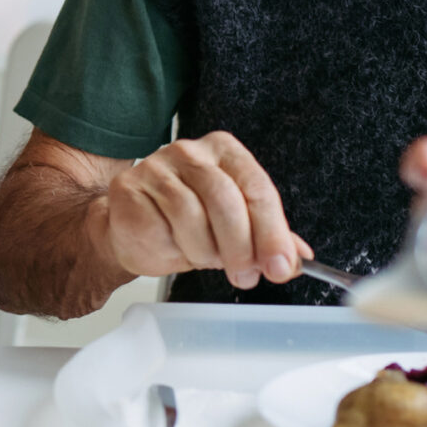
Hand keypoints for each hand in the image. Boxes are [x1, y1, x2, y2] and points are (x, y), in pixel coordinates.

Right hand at [97, 132, 311, 288]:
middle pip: (225, 200)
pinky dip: (173, 250)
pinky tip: (172, 248)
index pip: (256, 188)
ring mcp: (155, 167)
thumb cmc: (188, 224)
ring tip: (204, 258)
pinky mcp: (128, 189)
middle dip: (241, 246)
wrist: (133, 229)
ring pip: (191, 217)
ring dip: (204, 251)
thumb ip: (266, 238)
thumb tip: (298, 258)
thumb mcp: (236, 228)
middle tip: (246, 275)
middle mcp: (189, 151)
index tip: (280, 266)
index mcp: (224, 151)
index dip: (272, 232)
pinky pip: (159, 228)